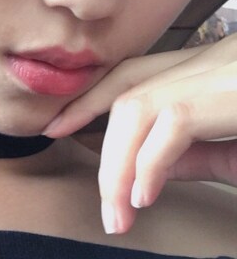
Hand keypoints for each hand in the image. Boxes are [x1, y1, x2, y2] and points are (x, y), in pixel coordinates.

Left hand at [41, 38, 236, 234]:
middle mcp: (194, 64)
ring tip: (117, 211)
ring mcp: (207, 76)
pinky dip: (150, 163)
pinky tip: (143, 195)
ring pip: (136, 112)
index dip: (87, 100)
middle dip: (104, 152)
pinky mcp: (223, 96)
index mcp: (192, 70)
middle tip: (105, 206)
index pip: (125, 77)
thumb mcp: (227, 141)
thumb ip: (188, 152)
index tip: (57, 126)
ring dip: (119, 166)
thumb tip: (146, 172)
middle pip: (124, 99)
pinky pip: (170, 127)